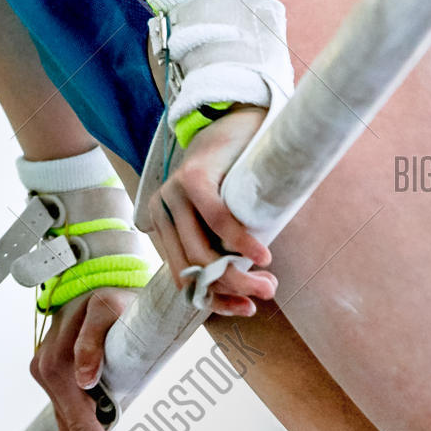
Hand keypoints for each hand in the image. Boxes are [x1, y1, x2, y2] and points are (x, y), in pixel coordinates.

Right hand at [29, 287, 136, 430]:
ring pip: (67, 425)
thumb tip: (86, 379)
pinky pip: (65, 413)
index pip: (80, 419)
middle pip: (72, 430)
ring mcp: (48, 374)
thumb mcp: (106, 308)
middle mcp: (46, 372)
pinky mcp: (55, 375)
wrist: (97, 275)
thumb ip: (93, 341)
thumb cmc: (107, 291)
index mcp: (56, 364)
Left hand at [148, 106, 277, 314]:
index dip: (215, 299)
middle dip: (231, 289)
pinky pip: (216, 219)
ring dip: (238, 273)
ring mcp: (173, 193)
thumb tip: (244, 294)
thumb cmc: (235, 175)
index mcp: (164, 226)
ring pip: (202, 250)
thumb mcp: (223, 217)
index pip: (184, 277)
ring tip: (269, 282)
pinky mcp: (192, 177)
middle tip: (266, 295)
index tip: (247, 310)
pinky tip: (262, 256)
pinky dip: (240, 242)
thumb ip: (223, 246)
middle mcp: (162, 211)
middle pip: (193, 268)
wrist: (235, 120)